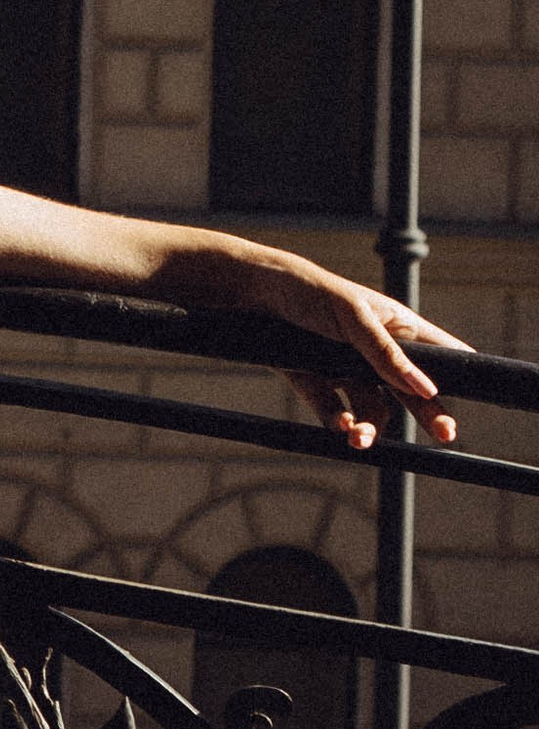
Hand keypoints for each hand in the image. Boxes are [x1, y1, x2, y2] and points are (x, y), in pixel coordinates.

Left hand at [224, 247, 468, 451]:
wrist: (249, 297)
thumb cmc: (309, 291)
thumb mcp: (352, 316)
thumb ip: (386, 352)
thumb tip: (426, 386)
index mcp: (394, 327)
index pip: (439, 353)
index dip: (459, 375)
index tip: (479, 398)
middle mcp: (375, 352)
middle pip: (411, 391)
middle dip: (428, 414)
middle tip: (445, 435)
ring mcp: (347, 370)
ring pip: (373, 410)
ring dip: (372, 428)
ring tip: (360, 437)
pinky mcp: (317, 383)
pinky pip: (337, 414)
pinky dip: (341, 425)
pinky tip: (342, 430)